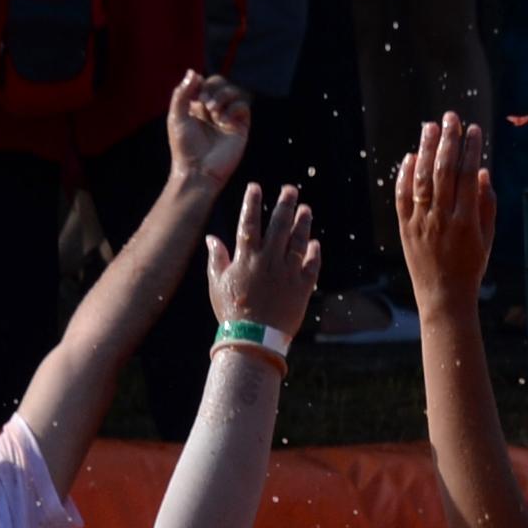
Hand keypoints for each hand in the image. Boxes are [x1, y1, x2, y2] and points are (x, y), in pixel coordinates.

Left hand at [168, 70, 252, 189]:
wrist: (198, 170)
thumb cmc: (184, 147)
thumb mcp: (176, 116)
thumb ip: (182, 93)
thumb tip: (193, 71)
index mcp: (197, 107)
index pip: (204, 83)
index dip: (200, 83)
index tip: (194, 94)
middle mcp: (214, 110)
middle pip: (220, 83)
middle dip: (212, 88)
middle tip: (203, 102)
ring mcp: (228, 118)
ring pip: (233, 91)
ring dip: (222, 96)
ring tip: (212, 111)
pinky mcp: (240, 127)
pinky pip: (243, 106)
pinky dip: (234, 107)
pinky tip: (223, 120)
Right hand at [204, 183, 321, 353]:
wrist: (254, 339)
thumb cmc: (232, 312)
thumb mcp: (217, 284)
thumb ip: (217, 258)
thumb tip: (211, 238)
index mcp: (246, 259)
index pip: (249, 223)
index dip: (252, 203)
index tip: (255, 187)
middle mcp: (268, 261)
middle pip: (278, 226)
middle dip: (284, 205)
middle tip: (290, 189)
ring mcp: (287, 273)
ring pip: (298, 242)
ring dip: (303, 223)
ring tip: (305, 210)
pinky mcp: (302, 288)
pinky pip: (311, 266)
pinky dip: (314, 253)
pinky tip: (315, 243)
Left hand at [392, 113, 497, 315]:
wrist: (444, 296)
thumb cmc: (470, 266)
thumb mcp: (487, 237)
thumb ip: (487, 204)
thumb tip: (482, 171)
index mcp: (466, 220)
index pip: (468, 175)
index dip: (471, 149)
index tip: (473, 129)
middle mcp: (442, 218)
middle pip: (444, 171)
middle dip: (448, 140)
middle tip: (451, 118)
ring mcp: (421, 222)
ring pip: (421, 179)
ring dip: (425, 150)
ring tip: (429, 127)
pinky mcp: (405, 228)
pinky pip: (402, 196)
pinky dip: (405, 175)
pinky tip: (410, 156)